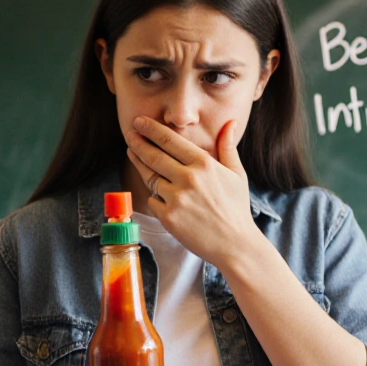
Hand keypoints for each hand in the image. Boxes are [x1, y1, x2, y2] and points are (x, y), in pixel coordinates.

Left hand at [125, 116, 263, 268]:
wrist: (235, 244)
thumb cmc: (236, 209)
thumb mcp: (237, 174)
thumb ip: (227, 147)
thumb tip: (230, 123)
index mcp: (204, 164)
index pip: (170, 140)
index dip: (151, 129)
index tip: (139, 121)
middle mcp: (188, 178)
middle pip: (153, 155)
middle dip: (138, 142)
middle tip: (129, 134)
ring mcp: (176, 199)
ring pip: (149, 177)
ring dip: (138, 164)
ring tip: (131, 153)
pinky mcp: (168, 217)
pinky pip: (152, 200)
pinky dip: (154, 196)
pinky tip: (155, 191)